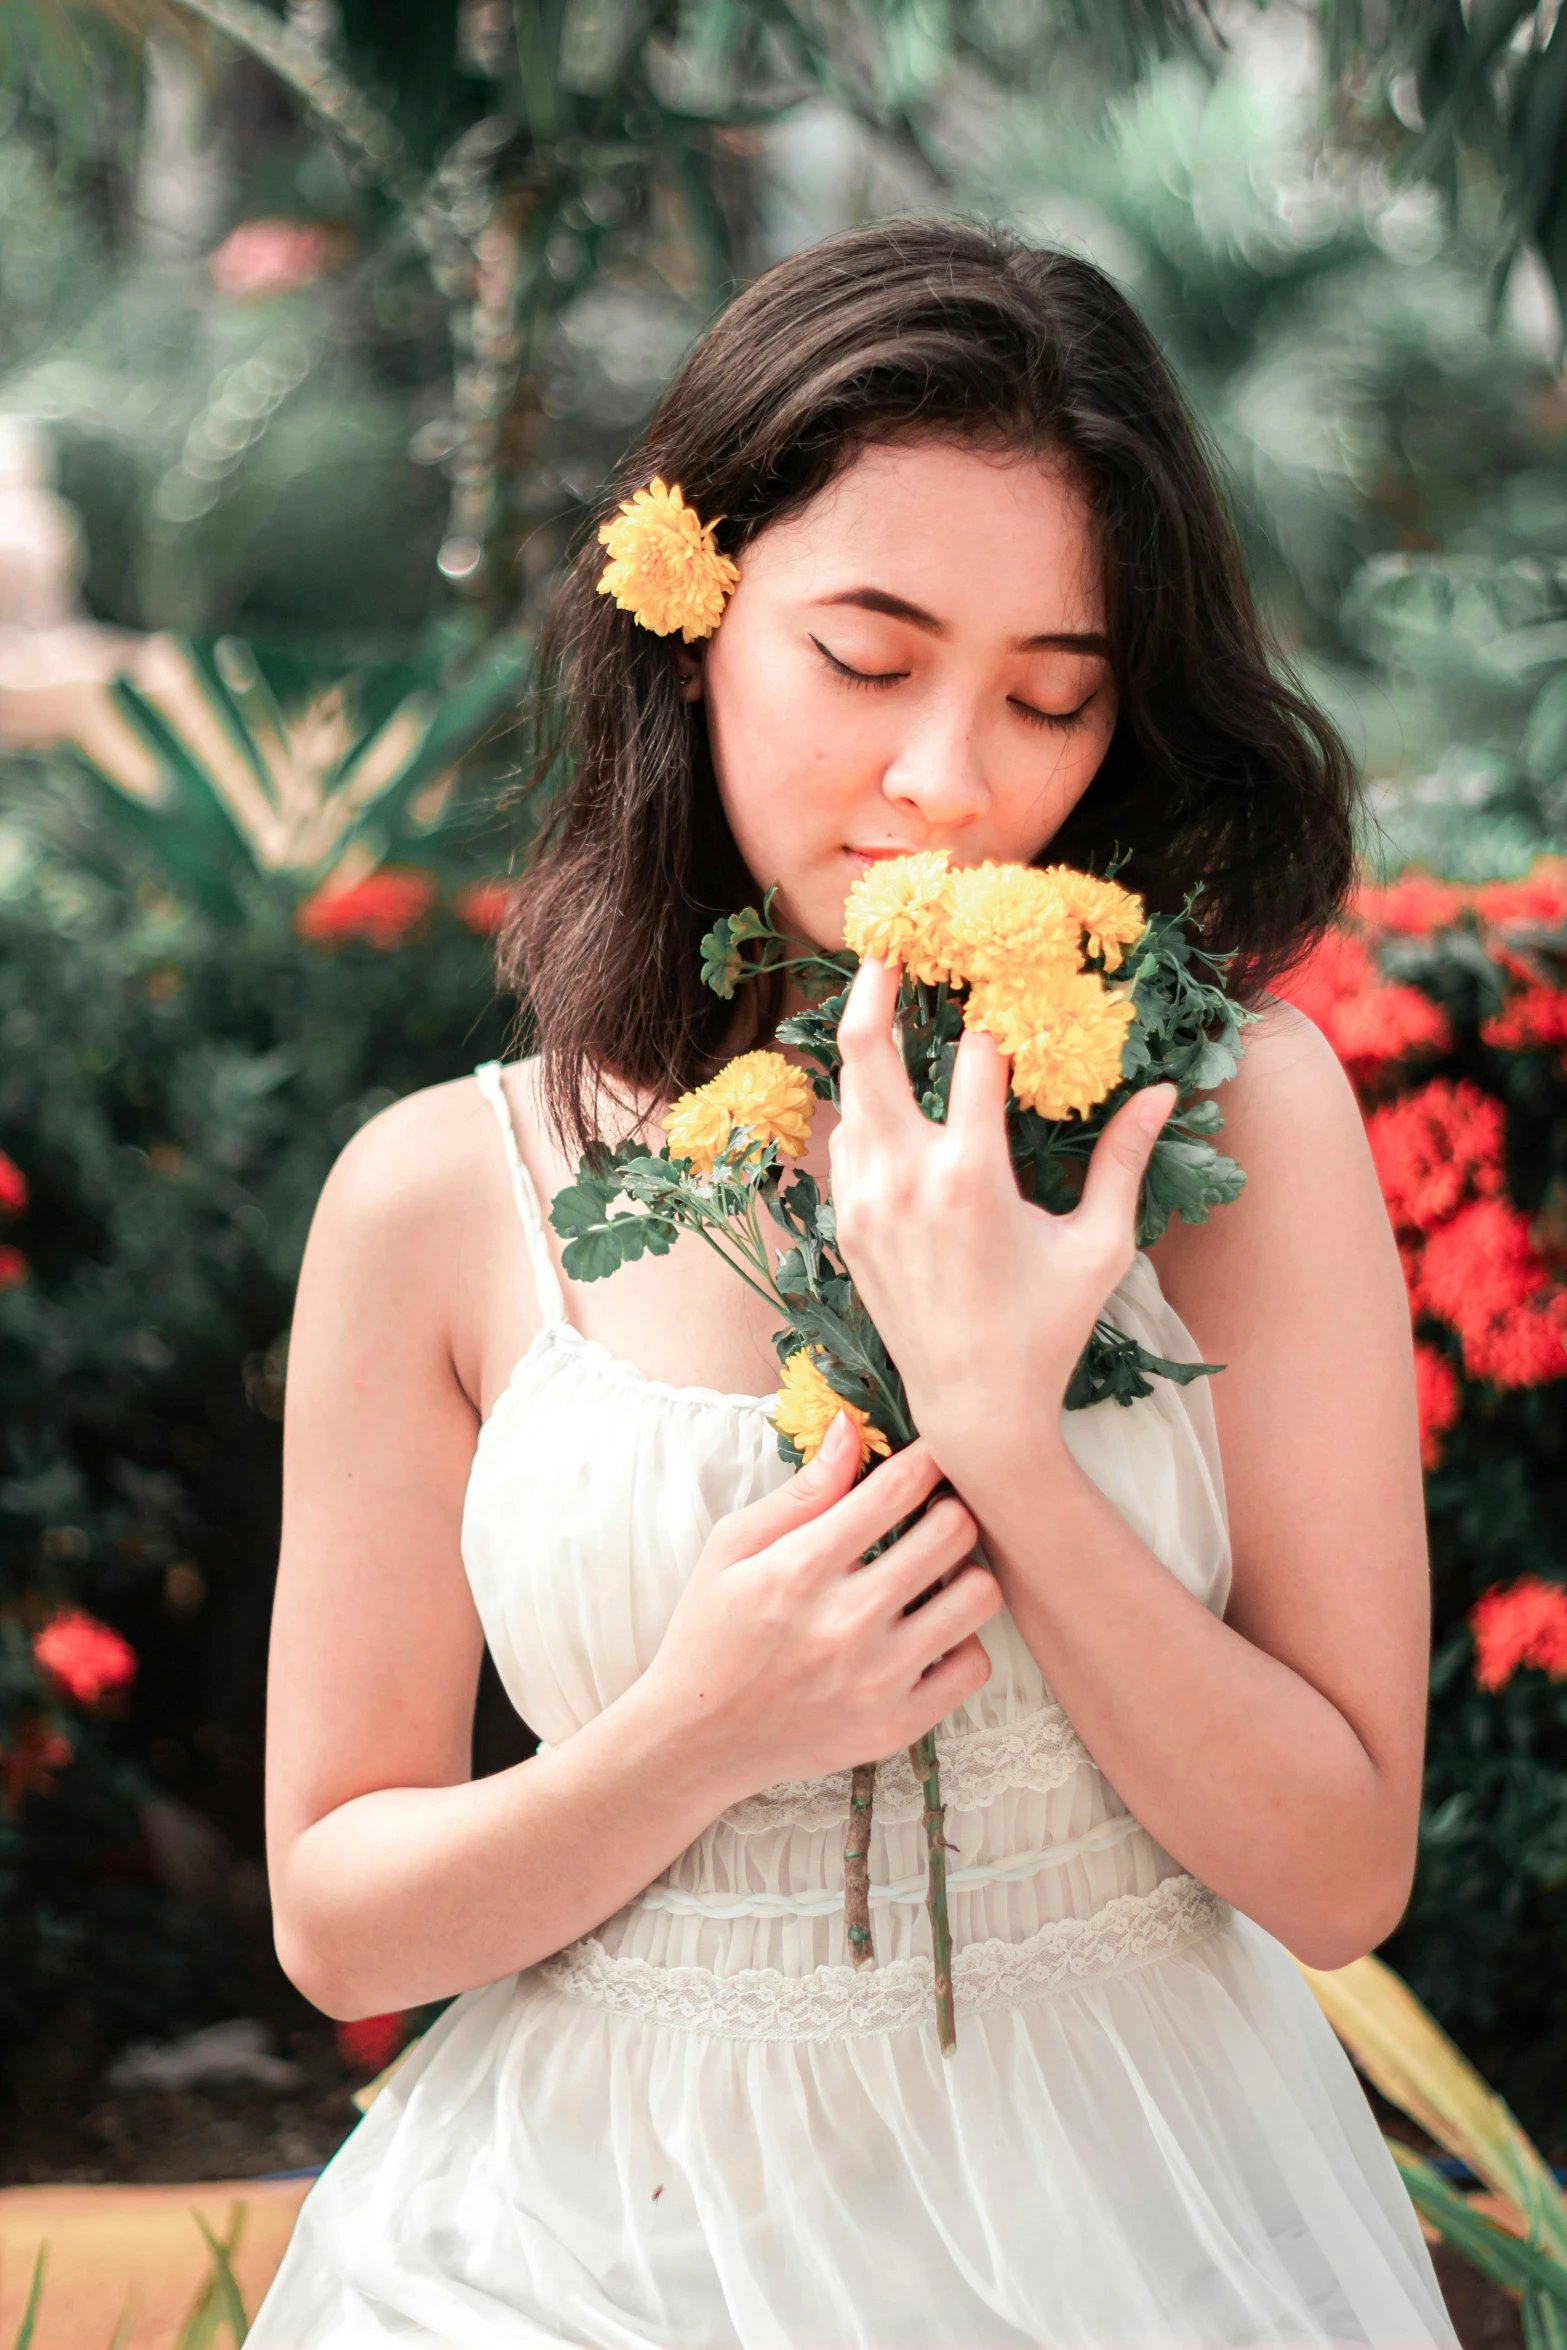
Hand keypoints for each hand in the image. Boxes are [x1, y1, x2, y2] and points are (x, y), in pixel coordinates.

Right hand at [646, 1414, 1000, 1802]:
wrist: (696, 1741)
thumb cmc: (711, 1632)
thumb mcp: (733, 1547)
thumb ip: (801, 1491)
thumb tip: (851, 1426)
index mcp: (801, 1568)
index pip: (900, 1487)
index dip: (927, 1458)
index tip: (928, 1458)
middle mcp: (846, 1622)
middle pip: (955, 1532)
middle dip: (949, 1509)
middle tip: (930, 1518)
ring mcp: (878, 1679)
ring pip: (980, 1596)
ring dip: (963, 1574)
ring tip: (933, 1577)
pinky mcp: (898, 1726)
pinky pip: (975, 1665)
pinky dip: (959, 1642)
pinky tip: (927, 1634)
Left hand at [829, 955, 1175, 1474]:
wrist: (973, 1408)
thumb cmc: (1049, 1329)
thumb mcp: (1100, 1247)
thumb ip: (1122, 1162)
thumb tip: (1162, 1093)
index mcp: (970, 1176)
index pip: (975, 1055)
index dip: (998, 1020)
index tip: (1013, 993)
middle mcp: (904, 1179)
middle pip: (867, 1049)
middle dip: (875, 986)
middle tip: (890, 945)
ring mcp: (864, 1201)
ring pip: (848, 1093)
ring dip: (870, 1050)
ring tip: (891, 1010)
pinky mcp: (847, 1225)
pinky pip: (846, 1142)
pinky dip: (865, 1110)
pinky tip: (892, 1098)